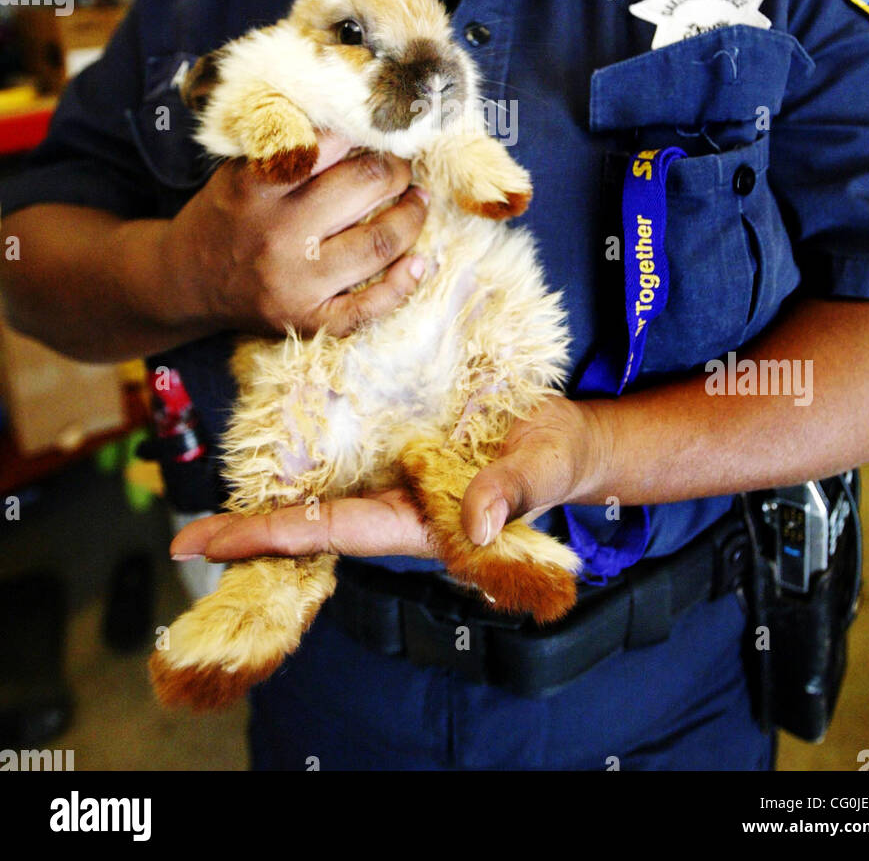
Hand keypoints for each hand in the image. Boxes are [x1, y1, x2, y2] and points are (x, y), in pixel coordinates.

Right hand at [163, 131, 430, 337]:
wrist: (184, 282)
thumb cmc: (226, 214)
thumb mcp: (240, 168)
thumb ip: (290, 146)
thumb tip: (358, 120)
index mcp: (256, 187)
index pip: (328, 145)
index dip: (362, 133)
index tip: (377, 129)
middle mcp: (276, 235)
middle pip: (363, 188)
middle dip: (395, 169)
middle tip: (401, 165)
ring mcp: (294, 283)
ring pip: (378, 244)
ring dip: (411, 217)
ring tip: (418, 200)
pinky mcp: (305, 321)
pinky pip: (369, 307)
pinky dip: (403, 284)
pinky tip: (421, 261)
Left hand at [169, 395, 606, 562]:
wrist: (567, 439)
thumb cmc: (556, 460)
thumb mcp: (540, 470)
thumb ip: (510, 494)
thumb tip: (476, 522)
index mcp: (418, 521)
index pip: (332, 530)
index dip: (271, 537)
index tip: (212, 545)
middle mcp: (396, 506)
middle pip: (312, 523)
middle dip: (251, 534)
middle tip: (186, 539)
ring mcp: (396, 481)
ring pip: (323, 496)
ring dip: (272, 502)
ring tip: (212, 512)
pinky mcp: (404, 453)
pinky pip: (347, 463)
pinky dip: (307, 463)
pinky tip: (277, 454)